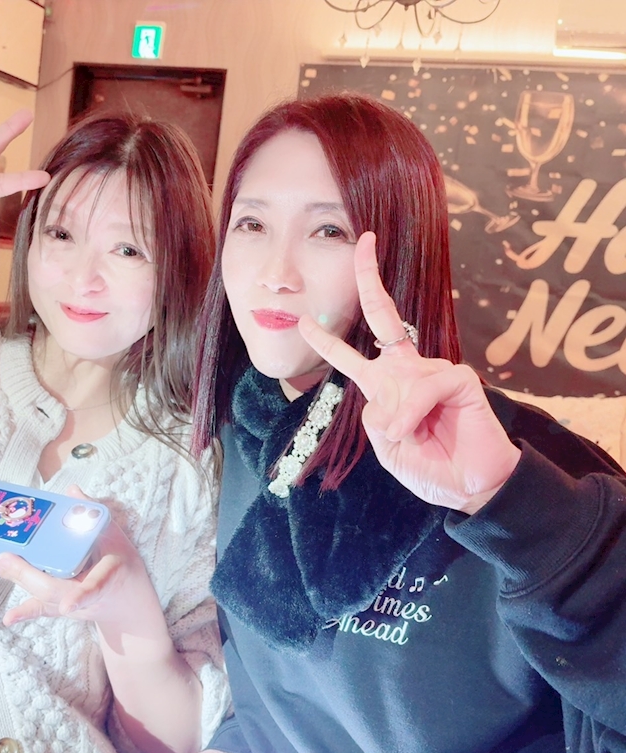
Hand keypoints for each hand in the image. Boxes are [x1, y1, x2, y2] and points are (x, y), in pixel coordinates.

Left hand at [0, 486, 158, 627]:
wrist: (127, 598)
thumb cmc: (121, 564)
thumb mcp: (115, 535)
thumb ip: (93, 514)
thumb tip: (73, 491)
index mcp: (108, 576)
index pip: (95, 586)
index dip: (81, 596)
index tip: (66, 606)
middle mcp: (89, 595)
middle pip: (56, 590)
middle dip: (27, 574)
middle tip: (3, 557)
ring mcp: (74, 604)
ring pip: (45, 597)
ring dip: (20, 580)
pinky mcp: (62, 606)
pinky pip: (41, 608)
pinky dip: (25, 611)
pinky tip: (9, 617)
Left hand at [298, 231, 520, 514]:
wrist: (470, 487)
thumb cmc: (429, 468)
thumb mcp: (387, 449)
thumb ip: (375, 422)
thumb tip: (382, 400)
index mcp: (384, 387)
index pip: (352, 357)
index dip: (328, 341)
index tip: (303, 320)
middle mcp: (406, 371)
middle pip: (385, 316)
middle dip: (370, 280)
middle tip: (363, 243)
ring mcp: (434, 371)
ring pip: (402, 376)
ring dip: (400, 416)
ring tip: (410, 440)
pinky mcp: (459, 378)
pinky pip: (427, 385)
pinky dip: (415, 410)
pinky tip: (417, 430)